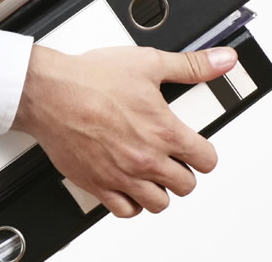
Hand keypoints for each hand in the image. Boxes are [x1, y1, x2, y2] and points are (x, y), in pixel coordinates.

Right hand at [11, 44, 237, 217]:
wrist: (48, 91)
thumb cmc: (89, 79)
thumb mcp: (147, 63)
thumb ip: (190, 65)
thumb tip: (223, 60)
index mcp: (164, 132)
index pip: (206, 161)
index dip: (203, 153)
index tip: (195, 148)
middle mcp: (146, 159)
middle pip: (185, 186)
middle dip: (181, 172)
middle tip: (171, 160)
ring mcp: (121, 175)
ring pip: (158, 203)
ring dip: (158, 190)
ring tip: (151, 175)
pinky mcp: (96, 184)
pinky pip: (124, 210)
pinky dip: (130, 203)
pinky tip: (126, 187)